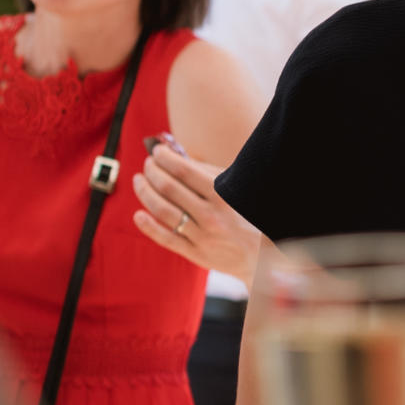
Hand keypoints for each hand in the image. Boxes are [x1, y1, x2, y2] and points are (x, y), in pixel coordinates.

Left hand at [131, 146, 260, 279]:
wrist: (266, 254)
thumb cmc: (248, 213)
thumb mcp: (235, 188)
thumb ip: (205, 171)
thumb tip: (174, 153)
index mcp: (223, 195)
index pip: (184, 170)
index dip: (165, 157)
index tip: (157, 150)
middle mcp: (211, 215)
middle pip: (169, 187)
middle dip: (152, 171)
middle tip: (148, 163)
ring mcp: (202, 236)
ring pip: (162, 210)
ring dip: (145, 191)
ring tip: (140, 180)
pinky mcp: (196, 253)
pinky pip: (165, 238)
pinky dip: (148, 225)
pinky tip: (138, 213)